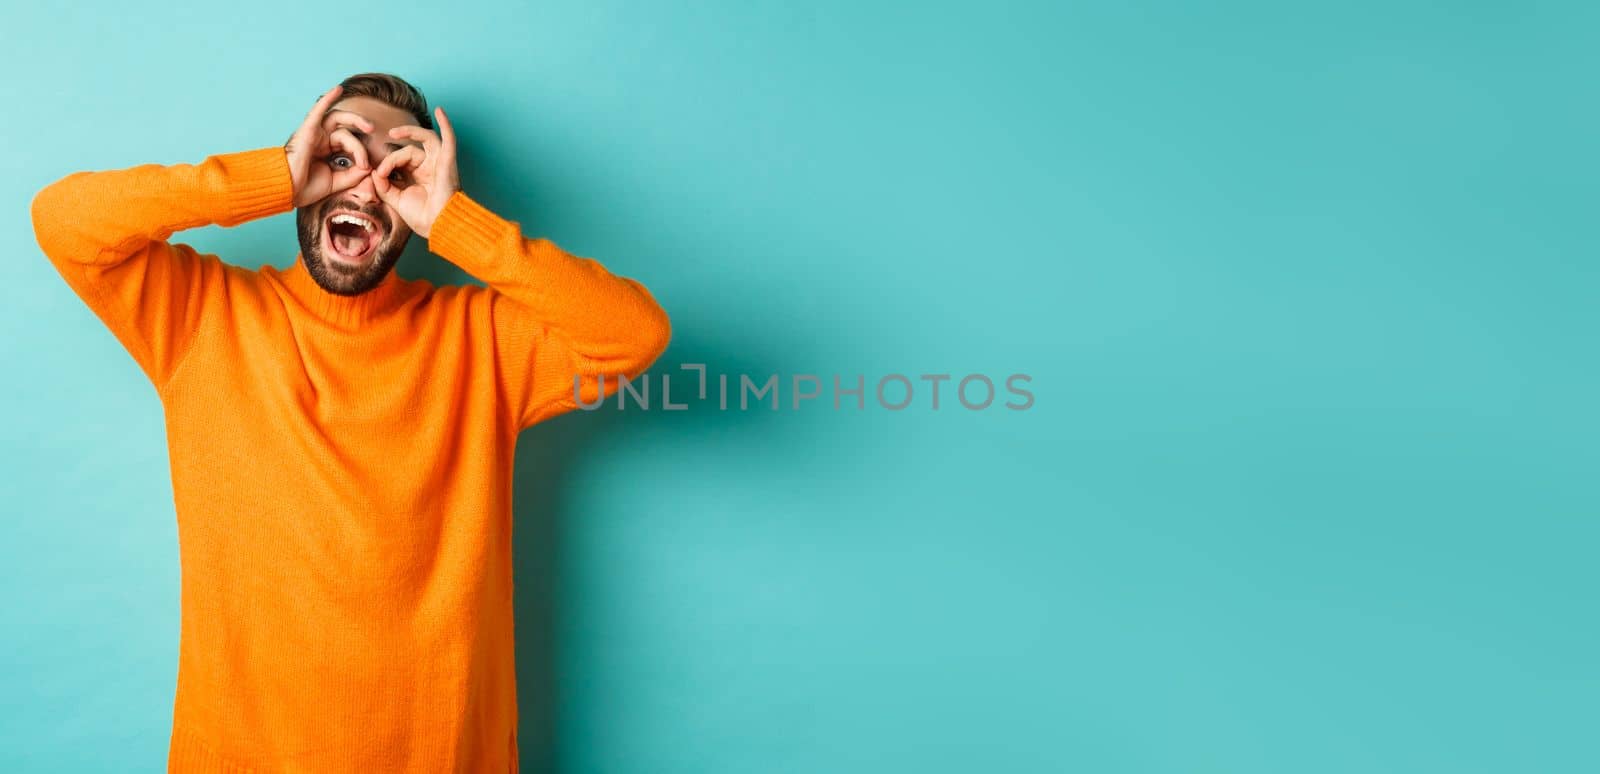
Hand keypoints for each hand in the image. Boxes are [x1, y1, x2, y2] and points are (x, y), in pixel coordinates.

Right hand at [284, 85, 374, 207]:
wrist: (286, 190)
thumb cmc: (306, 187)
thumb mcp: (337, 182)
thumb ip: (354, 174)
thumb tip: (371, 167)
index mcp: (327, 150)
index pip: (349, 143)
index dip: (361, 153)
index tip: (367, 168)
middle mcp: (321, 138)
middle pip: (346, 128)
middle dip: (361, 128)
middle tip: (373, 131)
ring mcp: (314, 133)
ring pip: (338, 120)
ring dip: (355, 119)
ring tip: (369, 126)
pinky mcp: (308, 130)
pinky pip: (317, 111)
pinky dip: (327, 99)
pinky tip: (338, 89)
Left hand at [371, 106, 459, 238]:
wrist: (439, 226)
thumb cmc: (423, 216)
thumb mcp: (396, 199)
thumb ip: (383, 186)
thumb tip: (374, 172)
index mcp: (420, 175)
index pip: (401, 160)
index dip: (388, 164)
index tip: (379, 175)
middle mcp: (431, 166)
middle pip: (410, 150)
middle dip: (393, 154)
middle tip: (382, 160)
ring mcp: (440, 163)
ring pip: (425, 139)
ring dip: (411, 132)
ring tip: (395, 131)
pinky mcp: (448, 162)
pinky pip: (448, 139)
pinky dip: (446, 124)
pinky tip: (440, 111)